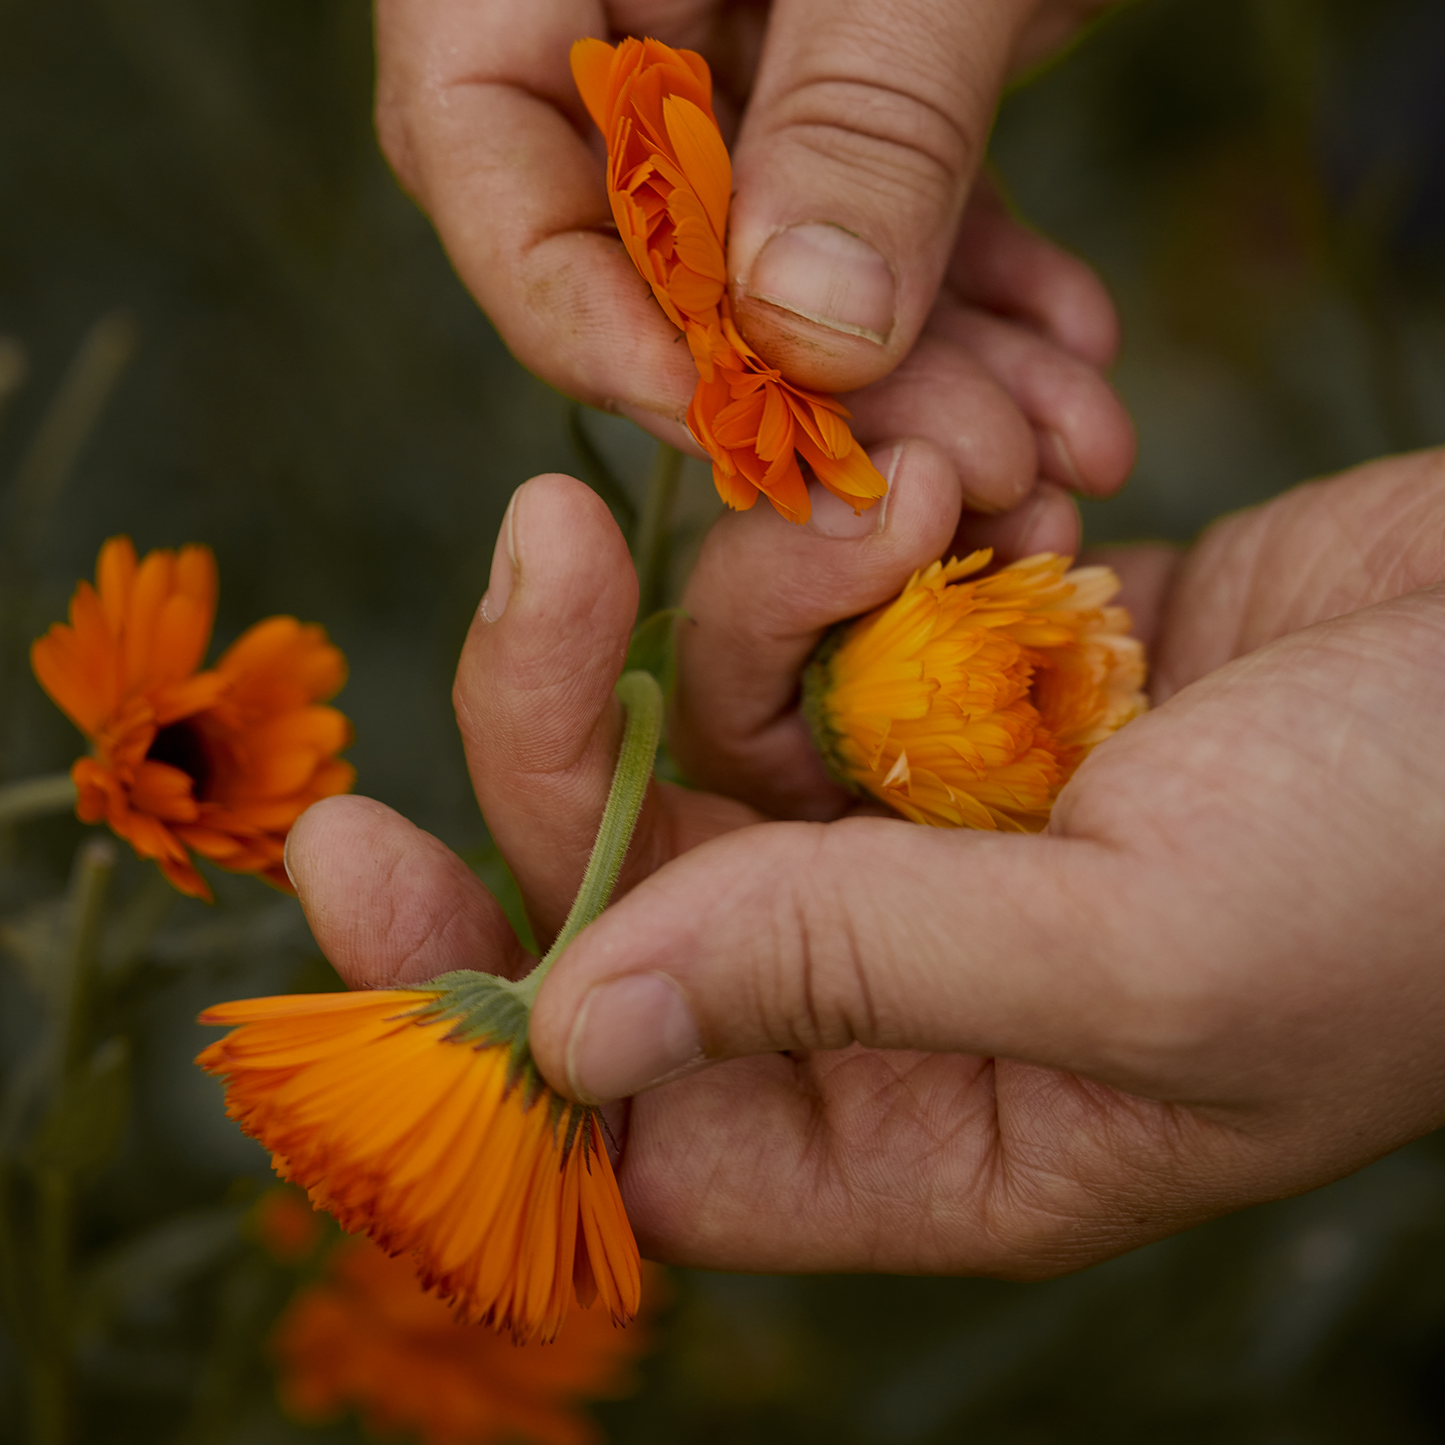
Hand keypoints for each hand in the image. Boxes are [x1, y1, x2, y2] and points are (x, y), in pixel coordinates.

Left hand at [286, 447, 1444, 1275]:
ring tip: (908, 498)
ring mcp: (930, 814)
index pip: (629, 1106)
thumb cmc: (1426, 869)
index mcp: (928, 1124)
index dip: (475, 996)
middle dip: (574, 706)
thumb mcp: (1143, 957)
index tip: (356, 861)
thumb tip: (576, 1023)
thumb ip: (845, 983)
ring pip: (722, 701)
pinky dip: (866, 528)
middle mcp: (900, 981)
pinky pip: (827, 602)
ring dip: (768, 580)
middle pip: (636, 864)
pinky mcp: (970, 673)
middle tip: (545, 543)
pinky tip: (977, 477)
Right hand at [374, 0, 1134, 515]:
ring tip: (1059, 454)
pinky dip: (984, 292)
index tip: (716, 416)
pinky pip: (894, 209)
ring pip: (795, 255)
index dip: (579, 307)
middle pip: (659, 237)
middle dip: (815, 382)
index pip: (479, 139)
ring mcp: (745, 31)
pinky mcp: (858, 65)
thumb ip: (864, 113)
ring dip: (932, 372)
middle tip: (945, 479)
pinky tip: (1072, 357)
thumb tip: (808, 338)